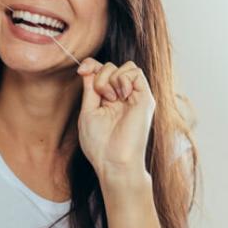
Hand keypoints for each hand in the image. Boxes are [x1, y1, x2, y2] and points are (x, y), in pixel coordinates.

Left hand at [76, 58, 155, 182]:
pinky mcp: (145, 98)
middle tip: (101, 97)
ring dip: (112, 78)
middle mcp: (123, 96)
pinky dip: (124, 79)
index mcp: (109, 99)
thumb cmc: (99, 144)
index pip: (102, 70)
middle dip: (100, 75)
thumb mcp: (88, 111)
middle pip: (112, 66)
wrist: (114, 162)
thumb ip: (90, 88)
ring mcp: (135, 96)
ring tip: (111, 98)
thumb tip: (88, 68)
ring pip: (126, 66)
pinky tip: (121, 95)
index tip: (81, 71)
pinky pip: (136, 72)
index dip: (91, 65)